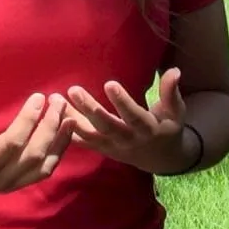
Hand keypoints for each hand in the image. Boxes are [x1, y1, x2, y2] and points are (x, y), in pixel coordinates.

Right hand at [0, 93, 74, 193]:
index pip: (13, 143)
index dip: (28, 119)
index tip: (39, 97)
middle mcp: (0, 180)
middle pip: (34, 154)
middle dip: (49, 126)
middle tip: (58, 100)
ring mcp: (11, 185)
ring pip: (44, 166)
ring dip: (59, 140)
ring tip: (70, 115)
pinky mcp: (18, 184)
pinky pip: (44, 170)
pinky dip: (58, 152)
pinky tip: (65, 133)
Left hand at [64, 68, 191, 174]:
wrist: (160, 158)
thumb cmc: (168, 127)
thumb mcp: (175, 112)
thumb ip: (171, 93)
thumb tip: (174, 71)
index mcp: (147, 130)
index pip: (133, 116)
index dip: (122, 102)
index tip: (109, 84)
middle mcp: (128, 140)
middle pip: (106, 126)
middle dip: (90, 109)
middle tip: (73, 90)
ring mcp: (112, 146)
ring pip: (90, 134)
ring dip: (72, 118)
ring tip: (56, 100)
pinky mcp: (101, 149)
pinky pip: (83, 142)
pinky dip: (67, 132)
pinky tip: (52, 117)